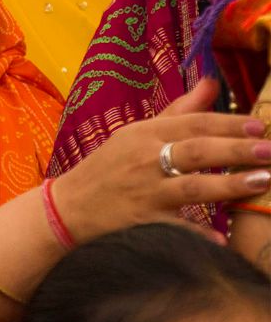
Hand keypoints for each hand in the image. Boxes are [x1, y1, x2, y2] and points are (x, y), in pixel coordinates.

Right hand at [56, 78, 270, 243]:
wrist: (69, 206)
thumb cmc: (108, 168)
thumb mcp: (137, 134)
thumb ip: (179, 111)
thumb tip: (212, 83)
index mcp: (144, 134)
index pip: (193, 123)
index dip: (229, 124)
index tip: (260, 126)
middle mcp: (144, 159)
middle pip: (197, 150)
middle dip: (238, 149)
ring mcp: (143, 191)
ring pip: (192, 185)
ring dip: (230, 184)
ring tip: (264, 180)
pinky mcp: (141, 221)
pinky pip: (176, 228)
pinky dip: (199, 234)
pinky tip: (223, 238)